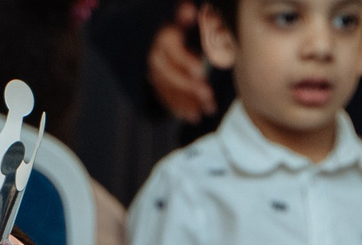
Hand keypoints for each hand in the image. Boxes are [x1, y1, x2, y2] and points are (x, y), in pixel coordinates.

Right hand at [148, 3, 216, 122]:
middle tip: (209, 96)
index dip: (186, 60)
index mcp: (163, 39)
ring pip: (169, 90)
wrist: (160, 38)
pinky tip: (193, 116)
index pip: (174, 51)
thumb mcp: (182, 19)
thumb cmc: (179, 27)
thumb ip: (185, 17)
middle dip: (189, 87)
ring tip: (205, 111)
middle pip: (170, 74)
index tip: (201, 69)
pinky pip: (165, 99)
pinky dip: (179, 108)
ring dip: (187, 102)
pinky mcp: (156, 85)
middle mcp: (155, 57)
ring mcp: (153, 73)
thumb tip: (188, 10)